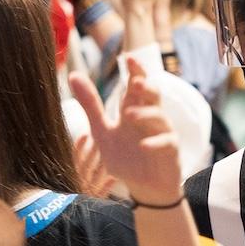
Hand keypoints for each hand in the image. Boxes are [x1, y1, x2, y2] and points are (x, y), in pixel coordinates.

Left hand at [70, 61, 183, 207]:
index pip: (136, 86)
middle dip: (147, 87)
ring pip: (160, 117)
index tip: (128, 58)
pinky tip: (143, 145)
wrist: (142, 187)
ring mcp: (162, 134)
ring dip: (146, 114)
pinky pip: (167, 143)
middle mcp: (150, 119)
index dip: (135, 71)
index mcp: (134, 110)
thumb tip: (74, 74)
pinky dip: (156, 142)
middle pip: (153, 96)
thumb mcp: (102, 131)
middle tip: (136, 83)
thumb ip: (91, 105)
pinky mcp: (170, 152)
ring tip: (129, 115)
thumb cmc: (125, 158)